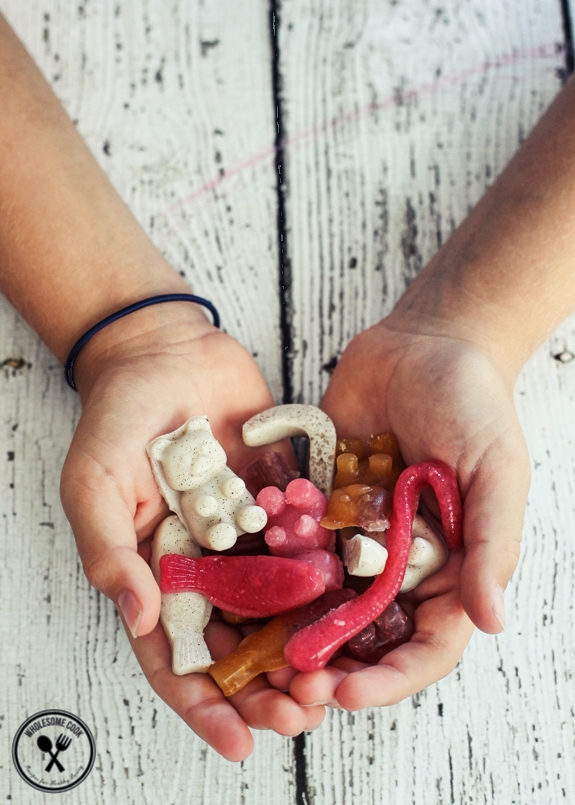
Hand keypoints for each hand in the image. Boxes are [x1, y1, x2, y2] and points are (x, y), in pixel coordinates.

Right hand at [60, 303, 324, 759]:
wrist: (167, 353)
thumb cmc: (118, 418)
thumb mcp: (95, 484)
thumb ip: (111, 551)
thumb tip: (138, 619)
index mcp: (158, 573)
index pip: (177, 655)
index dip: (206, 703)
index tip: (240, 740)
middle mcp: (208, 565)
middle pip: (239, 643)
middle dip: (268, 686)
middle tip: (303, 714)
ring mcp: (248, 536)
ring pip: (282, 607)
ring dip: (305, 645)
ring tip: (336, 678)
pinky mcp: (283, 502)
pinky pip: (308, 545)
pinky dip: (329, 578)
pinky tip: (355, 604)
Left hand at [287, 318, 529, 709]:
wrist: (425, 342)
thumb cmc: (475, 404)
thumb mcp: (496, 472)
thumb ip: (489, 544)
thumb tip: (492, 621)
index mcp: (448, 565)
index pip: (425, 642)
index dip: (390, 677)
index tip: (348, 692)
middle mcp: (397, 560)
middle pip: (364, 634)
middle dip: (329, 667)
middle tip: (291, 689)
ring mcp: (353, 532)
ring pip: (319, 598)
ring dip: (289, 629)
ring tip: (255, 653)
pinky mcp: (319, 500)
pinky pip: (291, 539)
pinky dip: (268, 562)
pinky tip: (236, 582)